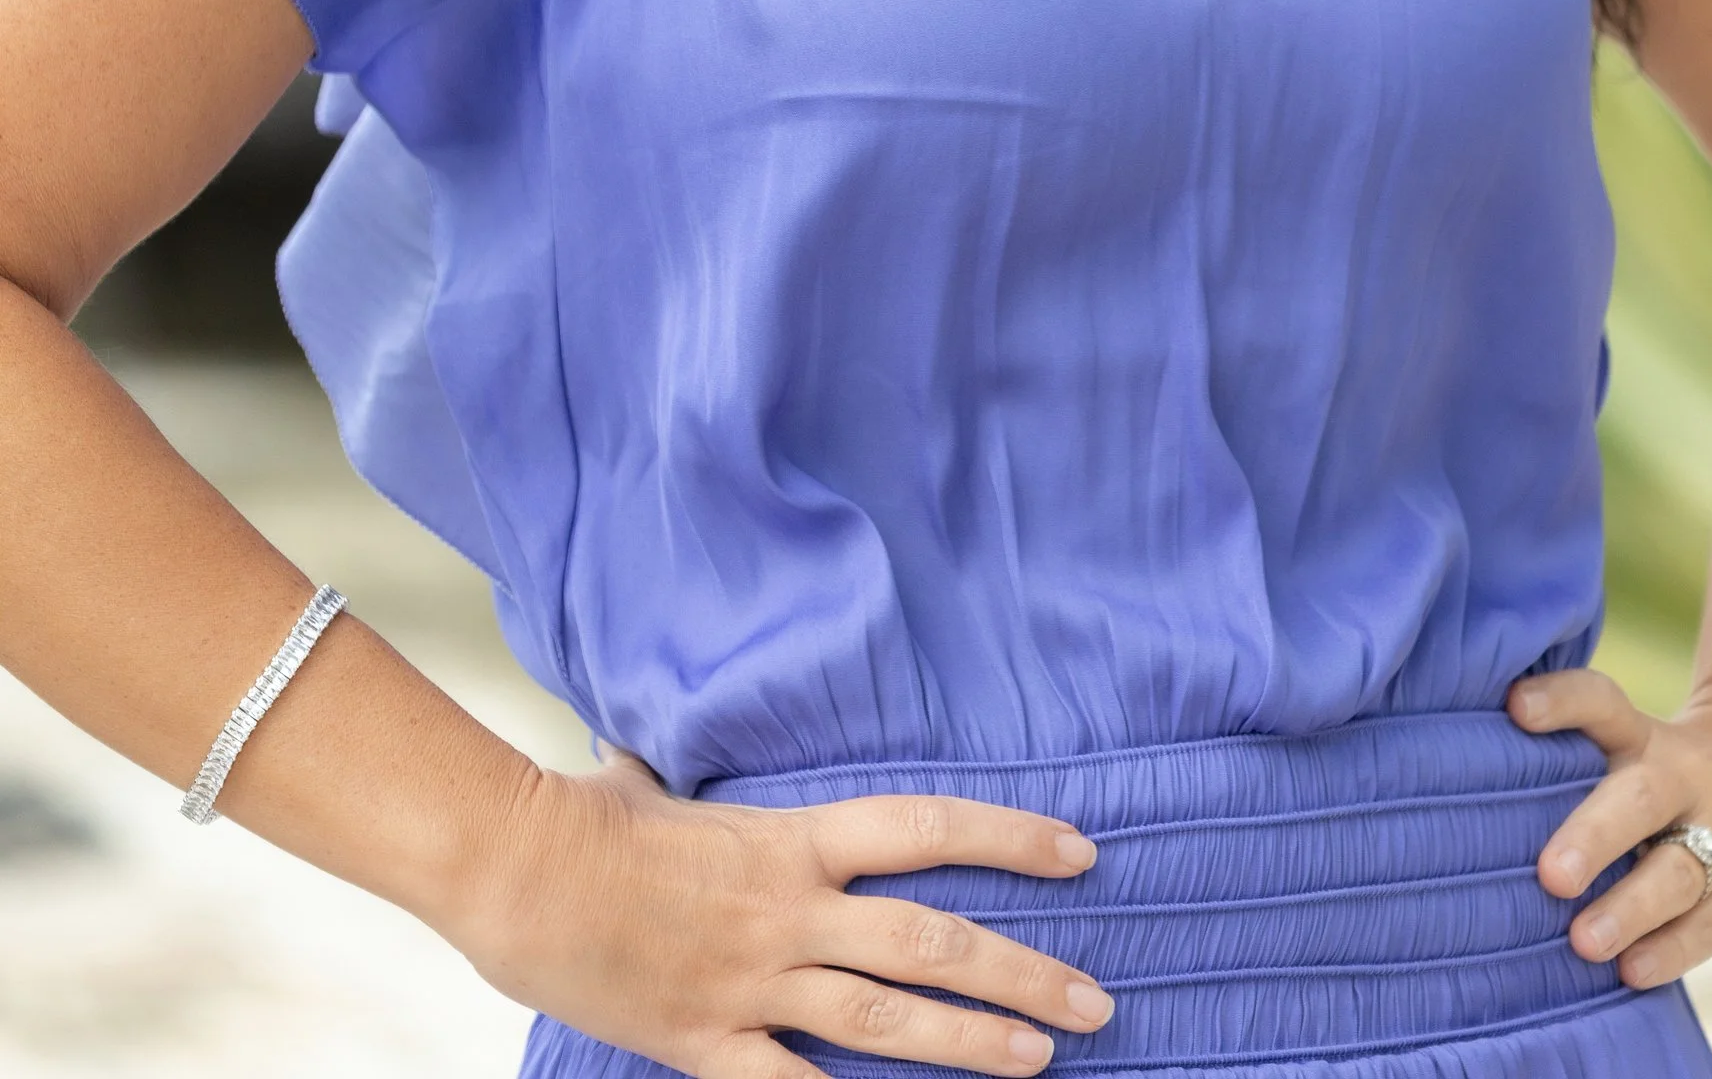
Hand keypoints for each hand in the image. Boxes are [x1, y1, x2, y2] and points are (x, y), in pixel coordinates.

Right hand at [453, 746, 1113, 1077]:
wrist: (516, 866)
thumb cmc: (583, 816)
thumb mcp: (653, 782)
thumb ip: (675, 781)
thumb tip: (642, 762)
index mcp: (791, 839)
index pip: (928, 829)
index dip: (1010, 839)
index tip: (1078, 852)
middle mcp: (790, 911)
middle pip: (932, 941)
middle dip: (1022, 973)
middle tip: (1095, 999)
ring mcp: (754, 982)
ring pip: (888, 1021)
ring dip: (973, 1045)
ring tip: (1041, 1059)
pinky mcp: (706, 1043)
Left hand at [1507, 668, 1711, 989]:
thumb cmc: (1671, 767)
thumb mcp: (1636, 743)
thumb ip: (1573, 766)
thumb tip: (1463, 808)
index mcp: (1643, 736)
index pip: (1602, 703)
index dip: (1561, 700)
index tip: (1514, 706)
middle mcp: (1684, 776)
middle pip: (1638, 797)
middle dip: (1594, 835)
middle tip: (1549, 875)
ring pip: (1678, 870)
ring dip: (1630, 907)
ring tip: (1583, 942)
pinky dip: (1671, 949)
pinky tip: (1632, 970)